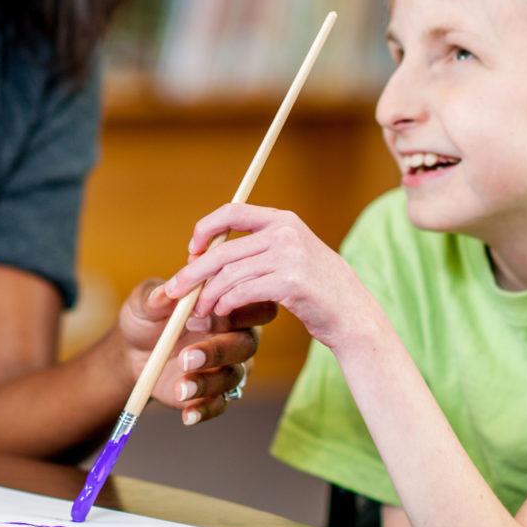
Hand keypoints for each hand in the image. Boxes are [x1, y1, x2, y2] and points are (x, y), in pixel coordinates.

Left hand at [114, 277, 276, 424]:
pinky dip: (205, 410)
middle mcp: (235, 338)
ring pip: (233, 377)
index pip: (253, 306)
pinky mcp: (215, 394)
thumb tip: (165, 293)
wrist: (133, 353)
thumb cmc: (148, 317)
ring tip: (180, 388)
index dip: (235, 309)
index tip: (200, 313)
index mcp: (228, 308)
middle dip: (218, 350)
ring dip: (208, 382)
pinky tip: (187, 414)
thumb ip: (156, 297)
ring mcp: (228, 368)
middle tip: (186, 357)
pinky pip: (219, 405)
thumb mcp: (145, 302)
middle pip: (246, 345)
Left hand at [163, 204, 379, 351]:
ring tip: (198, 312)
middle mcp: (285, 232)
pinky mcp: (289, 283)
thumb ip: (260, 248)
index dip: (205, 230)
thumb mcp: (293, 255)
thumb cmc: (317, 290)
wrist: (353, 314)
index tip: (191, 251)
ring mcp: (289, 256)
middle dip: (192, 272)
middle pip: (222, 250)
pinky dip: (225, 305)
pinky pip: (242, 292)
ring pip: (229, 275)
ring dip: (207, 297)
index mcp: (283, 220)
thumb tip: (209, 253)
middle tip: (174, 290)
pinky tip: (220, 314)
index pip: (231, 212)